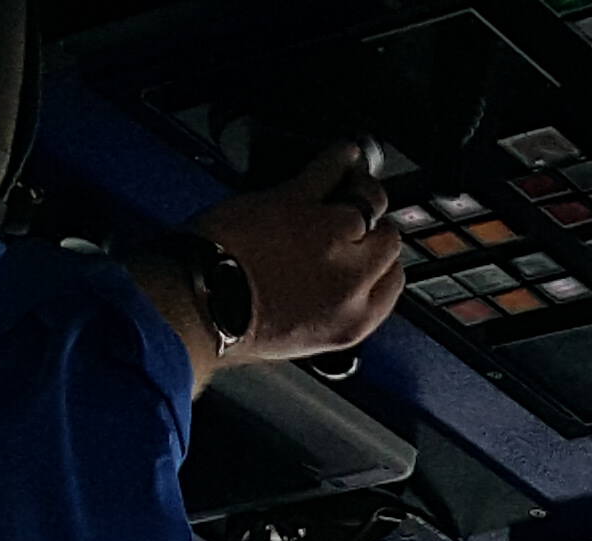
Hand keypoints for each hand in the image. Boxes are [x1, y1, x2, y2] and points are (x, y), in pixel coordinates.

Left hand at [192, 139, 401, 363]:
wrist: (197, 303)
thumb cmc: (234, 324)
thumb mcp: (301, 335)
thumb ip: (332, 308)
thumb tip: (339, 282)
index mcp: (354, 321)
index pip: (394, 280)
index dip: (380, 262)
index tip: (368, 253)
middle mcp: (351, 279)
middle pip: (388, 239)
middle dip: (372, 228)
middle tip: (353, 221)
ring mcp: (329, 236)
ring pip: (369, 201)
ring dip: (359, 191)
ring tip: (349, 185)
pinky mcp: (300, 202)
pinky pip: (334, 169)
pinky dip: (341, 157)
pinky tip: (344, 153)